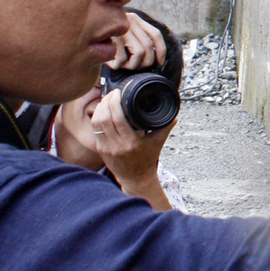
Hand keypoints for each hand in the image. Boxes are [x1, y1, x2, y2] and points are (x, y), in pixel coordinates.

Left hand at [89, 89, 175, 208]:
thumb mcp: (158, 142)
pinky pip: (95, 130)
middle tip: (111, 93)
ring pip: (96, 123)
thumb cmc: (148, 159)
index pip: (118, 118)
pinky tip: (102, 110)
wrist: (136, 178)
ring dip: (99, 108)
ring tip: (106, 99)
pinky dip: (97, 117)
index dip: (115, 102)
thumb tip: (174, 114)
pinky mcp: (100, 149)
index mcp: (131, 143)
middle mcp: (116, 146)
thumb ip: (166, 126)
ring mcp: (106, 148)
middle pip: (103, 118)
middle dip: (105, 102)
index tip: (118, 92)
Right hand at [108, 11, 164, 70]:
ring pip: (139, 53)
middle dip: (145, 62)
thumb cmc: (104, 38)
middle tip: (134, 67)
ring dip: (132, 65)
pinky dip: (118, 65)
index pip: (155, 35)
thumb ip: (136, 39)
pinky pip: (121, 58)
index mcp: (136, 19)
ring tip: (123, 65)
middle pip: (148, 47)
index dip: (161, 51)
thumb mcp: (123, 34)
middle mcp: (130, 20)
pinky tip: (111, 63)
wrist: (82, 29)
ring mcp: (120, 28)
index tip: (159, 63)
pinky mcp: (110, 37)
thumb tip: (154, 59)